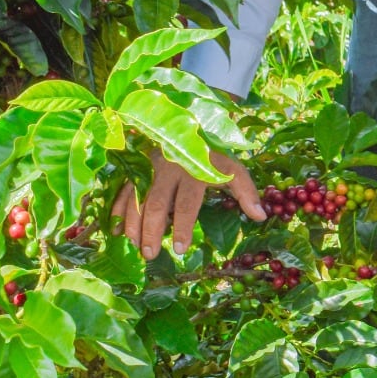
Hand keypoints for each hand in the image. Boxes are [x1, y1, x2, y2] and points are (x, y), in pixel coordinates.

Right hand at [111, 150, 263, 258]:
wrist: (190, 123)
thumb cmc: (213, 154)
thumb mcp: (233, 168)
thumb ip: (246, 191)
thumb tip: (261, 216)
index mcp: (193, 170)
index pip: (186, 203)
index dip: (183, 226)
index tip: (180, 248)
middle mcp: (168, 169)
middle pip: (156, 204)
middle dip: (152, 231)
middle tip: (151, 254)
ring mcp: (148, 167)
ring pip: (136, 198)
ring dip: (133, 224)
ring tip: (135, 246)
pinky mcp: (136, 166)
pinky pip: (123, 189)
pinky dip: (117, 209)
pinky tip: (115, 229)